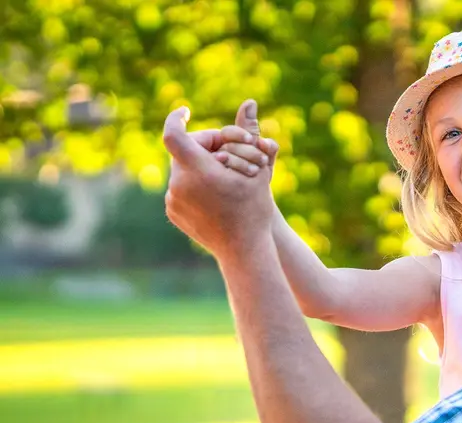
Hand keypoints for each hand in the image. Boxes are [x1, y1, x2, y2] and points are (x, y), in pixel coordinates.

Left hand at [162, 100, 276, 259]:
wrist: (244, 250)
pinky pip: (179, 189)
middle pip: (184, 151)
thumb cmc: (255, 209)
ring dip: (200, 166)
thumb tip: (249, 102)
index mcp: (198, 171)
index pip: (174, 133)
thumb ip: (249, 132)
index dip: (176, 117)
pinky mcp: (172, 213)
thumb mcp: (258, 168)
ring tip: (224, 175)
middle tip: (225, 151)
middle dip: (203, 147)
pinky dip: (195, 185)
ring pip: (183, 170)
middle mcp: (179, 184)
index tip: (185, 110)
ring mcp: (173, 200)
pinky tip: (215, 194)